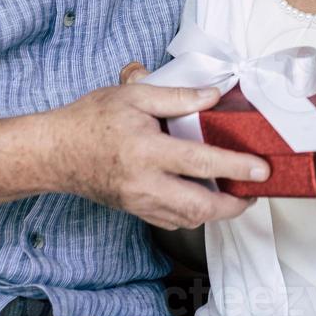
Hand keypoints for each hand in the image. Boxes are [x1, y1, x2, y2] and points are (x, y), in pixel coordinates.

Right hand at [47, 77, 269, 229]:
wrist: (54, 151)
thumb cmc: (91, 120)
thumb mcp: (133, 95)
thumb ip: (177, 96)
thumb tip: (214, 96)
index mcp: (146, 151)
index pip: (201, 163)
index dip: (236, 167)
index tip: (261, 170)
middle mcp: (144, 184)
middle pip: (199, 207)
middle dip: (233, 206)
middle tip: (253, 193)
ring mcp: (139, 202)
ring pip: (187, 218)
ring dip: (215, 211)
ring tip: (233, 194)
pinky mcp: (134, 211)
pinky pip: (171, 220)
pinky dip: (192, 213)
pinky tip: (201, 198)